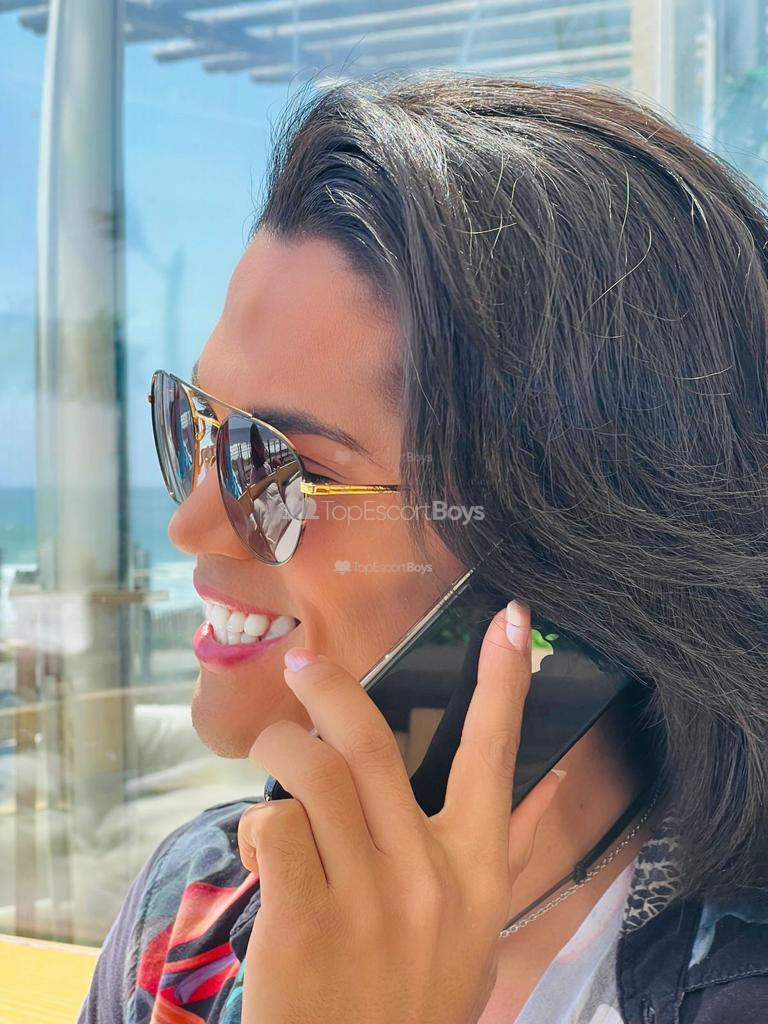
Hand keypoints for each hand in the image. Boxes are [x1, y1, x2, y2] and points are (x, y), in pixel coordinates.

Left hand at [238, 601, 564, 1023]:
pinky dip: (260, 823)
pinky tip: (263, 850)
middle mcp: (425, 875)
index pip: (493, 756)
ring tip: (270, 754)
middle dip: (331, 689)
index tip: (510, 620)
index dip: (503, 683)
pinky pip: (275, 826)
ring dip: (280, 748)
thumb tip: (549, 782)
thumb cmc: (413, 999)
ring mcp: (366, 899)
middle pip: (373, 742)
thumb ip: (505, 849)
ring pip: (314, 772)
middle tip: (304, 670)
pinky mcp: (304, 922)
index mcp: (473, 871)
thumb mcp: (474, 931)